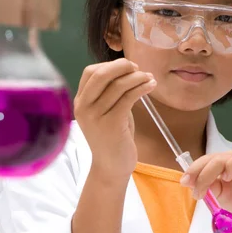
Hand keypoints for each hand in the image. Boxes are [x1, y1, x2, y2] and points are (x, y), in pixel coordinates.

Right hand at [74, 58, 156, 180]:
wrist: (111, 167)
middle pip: (102, 74)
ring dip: (138, 77)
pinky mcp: (111, 124)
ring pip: (118, 85)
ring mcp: (96, 116)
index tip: (127, 69)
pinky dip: (142, 87)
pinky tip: (151, 85)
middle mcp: (84, 107)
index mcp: (80, 102)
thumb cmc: (112, 138)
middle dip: (122, 66)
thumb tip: (128, 71)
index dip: (110, 65)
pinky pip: (128, 97)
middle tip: (138, 68)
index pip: (90, 72)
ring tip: (149, 78)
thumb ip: (110, 93)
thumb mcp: (106, 112)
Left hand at [180, 147, 231, 231]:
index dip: (195, 168)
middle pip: (224, 157)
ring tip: (226, 178)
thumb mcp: (218, 195)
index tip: (185, 181)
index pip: (209, 158)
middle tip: (199, 192)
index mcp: (226, 163)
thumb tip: (189, 181)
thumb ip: (207, 186)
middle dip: (206, 172)